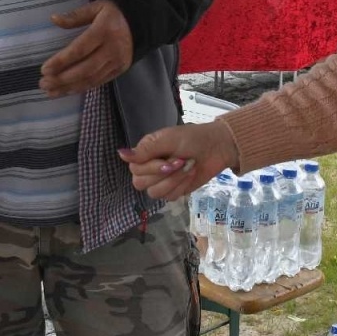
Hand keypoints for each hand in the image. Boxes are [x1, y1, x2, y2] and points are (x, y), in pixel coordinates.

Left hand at [39, 0, 131, 96]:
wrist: (144, 23)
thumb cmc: (115, 14)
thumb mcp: (96, 7)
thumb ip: (76, 16)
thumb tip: (54, 19)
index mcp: (104, 31)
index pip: (80, 49)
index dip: (62, 61)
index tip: (45, 69)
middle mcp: (112, 49)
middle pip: (85, 69)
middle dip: (62, 79)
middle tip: (43, 84)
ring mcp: (117, 62)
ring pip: (91, 79)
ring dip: (69, 87)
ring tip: (50, 91)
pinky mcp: (119, 70)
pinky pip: (98, 82)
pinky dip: (81, 88)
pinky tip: (67, 90)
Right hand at [118, 122, 240, 200]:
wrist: (216, 148)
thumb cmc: (192, 138)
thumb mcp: (168, 139)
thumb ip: (145, 149)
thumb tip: (120, 154)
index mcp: (145, 153)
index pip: (134, 169)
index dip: (152, 168)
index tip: (169, 158)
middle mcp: (149, 168)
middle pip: (140, 183)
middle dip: (164, 174)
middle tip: (181, 161)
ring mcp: (161, 181)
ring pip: (155, 193)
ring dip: (175, 180)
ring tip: (188, 166)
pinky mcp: (174, 190)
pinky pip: (170, 197)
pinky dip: (182, 185)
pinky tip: (191, 174)